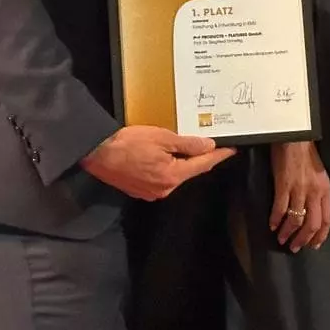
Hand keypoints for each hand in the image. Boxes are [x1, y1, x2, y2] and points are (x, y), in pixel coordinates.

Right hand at [78, 125, 233, 200]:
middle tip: (212, 144)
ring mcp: (152, 192)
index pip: (202, 165)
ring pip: (176, 175)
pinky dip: (169, 167)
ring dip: (183, 162)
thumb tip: (208, 146)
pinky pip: (163, 178)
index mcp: (171, 176)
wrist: (97, 153)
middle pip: (190, 171)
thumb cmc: (128, 143)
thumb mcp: (162, 137)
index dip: (218, 156)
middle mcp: (164, 189)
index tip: (231, 149)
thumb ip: (187, 144)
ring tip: (188, 147)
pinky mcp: (141, 190)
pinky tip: (167, 156)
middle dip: (201, 158)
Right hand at [269, 141, 329, 252]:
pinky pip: (280, 208)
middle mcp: (315, 192)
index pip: (327, 219)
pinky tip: (272, 225)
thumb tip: (313, 210)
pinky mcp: (284, 185)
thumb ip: (318, 192)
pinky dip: (275, 219)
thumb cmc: (306, 154)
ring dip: (288, 232)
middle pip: (313, 224)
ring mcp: (299, 189)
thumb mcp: (319, 174)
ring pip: (296, 219)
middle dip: (304, 239)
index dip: (321, 235)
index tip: (313, 245)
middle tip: (295, 247)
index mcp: (325, 189)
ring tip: (282, 239)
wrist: (294, 137)